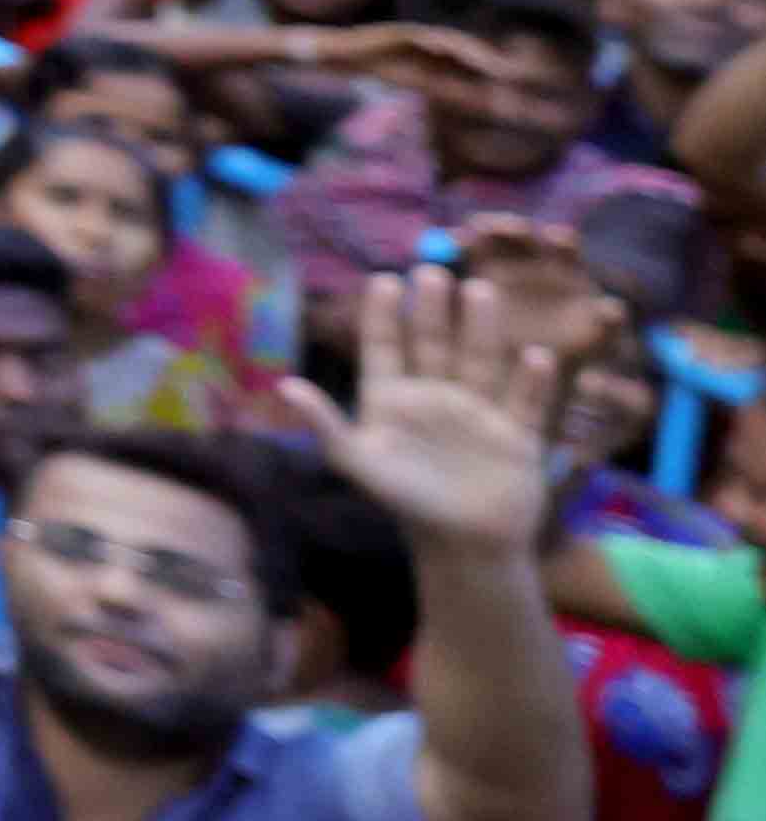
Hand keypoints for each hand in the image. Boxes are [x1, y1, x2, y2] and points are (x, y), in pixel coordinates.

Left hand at [335, 253, 568, 556]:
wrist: (464, 549)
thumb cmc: (406, 504)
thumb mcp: (360, 463)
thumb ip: (327, 425)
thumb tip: (286, 386)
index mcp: (392, 401)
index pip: (385, 348)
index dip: (383, 316)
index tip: (383, 280)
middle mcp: (435, 398)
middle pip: (433, 343)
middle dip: (432, 309)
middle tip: (432, 272)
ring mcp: (477, 413)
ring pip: (479, 360)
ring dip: (481, 327)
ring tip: (480, 291)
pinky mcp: (517, 435)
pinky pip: (525, 400)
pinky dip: (531, 380)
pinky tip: (534, 355)